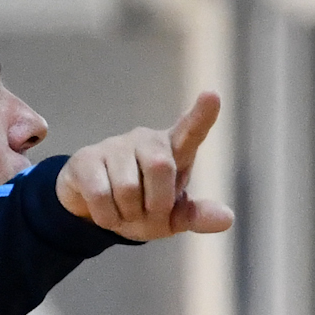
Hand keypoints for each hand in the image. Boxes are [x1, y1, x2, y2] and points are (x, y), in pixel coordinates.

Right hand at [55, 92, 234, 239]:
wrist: (96, 210)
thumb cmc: (143, 207)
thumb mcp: (171, 217)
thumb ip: (196, 215)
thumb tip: (227, 219)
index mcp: (174, 152)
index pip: (191, 130)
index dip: (202, 115)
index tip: (213, 95)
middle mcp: (146, 141)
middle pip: (160, 167)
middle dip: (156, 204)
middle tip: (148, 214)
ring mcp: (115, 146)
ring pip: (127, 188)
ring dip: (128, 214)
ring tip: (124, 211)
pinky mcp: (86, 159)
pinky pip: (100, 194)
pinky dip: (107, 216)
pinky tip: (105, 212)